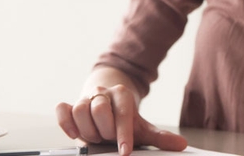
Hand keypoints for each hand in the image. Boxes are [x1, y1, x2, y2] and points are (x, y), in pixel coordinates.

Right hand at [55, 85, 186, 155]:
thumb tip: (181, 144)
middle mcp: (103, 93)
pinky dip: (66, 122)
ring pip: (80, 110)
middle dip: (104, 130)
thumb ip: (160, 138)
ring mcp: (85, 97)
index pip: (124, 114)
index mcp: (123, 94)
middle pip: (99, 109)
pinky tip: (74, 134)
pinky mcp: (70, 104)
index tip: (125, 151)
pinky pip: (62, 109)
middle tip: (107, 138)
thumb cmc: (124, 119)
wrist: (106, 102)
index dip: (123, 134)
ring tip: (95, 137)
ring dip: (87, 129)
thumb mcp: (142, 127)